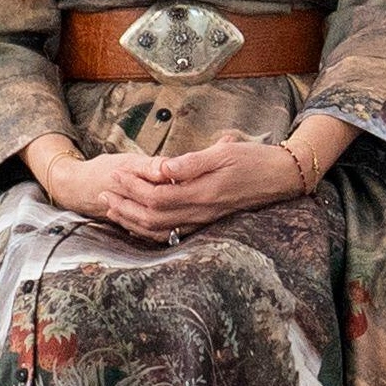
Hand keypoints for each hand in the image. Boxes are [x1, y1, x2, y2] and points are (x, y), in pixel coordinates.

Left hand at [49, 134, 301, 242]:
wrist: (282, 177)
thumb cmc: (254, 159)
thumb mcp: (224, 153)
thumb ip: (191, 163)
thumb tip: (160, 168)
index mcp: (202, 193)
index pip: (156, 196)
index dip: (132, 187)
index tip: (114, 174)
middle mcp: (200, 212)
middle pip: (151, 216)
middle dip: (124, 205)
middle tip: (103, 192)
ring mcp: (203, 220)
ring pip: (159, 229)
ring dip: (132, 219)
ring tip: (112, 208)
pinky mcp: (206, 221)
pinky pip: (171, 233)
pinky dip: (150, 229)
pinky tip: (136, 222)